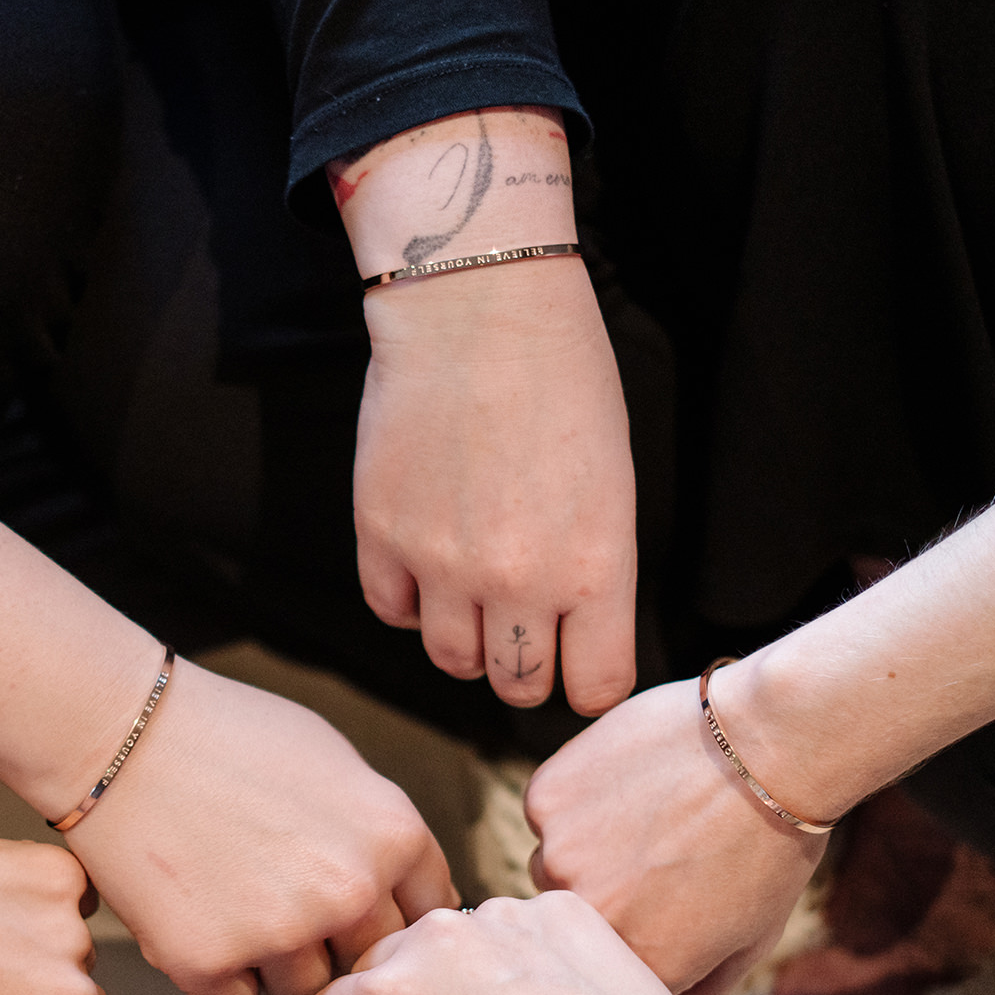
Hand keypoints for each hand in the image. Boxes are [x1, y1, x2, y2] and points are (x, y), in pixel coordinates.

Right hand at [64, 660, 458, 994]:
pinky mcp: (209, 962)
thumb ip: (379, 834)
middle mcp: (349, 891)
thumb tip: (404, 892)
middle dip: (333, 948)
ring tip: (232, 905)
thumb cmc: (226, 736)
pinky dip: (218, 976)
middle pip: (367, 965)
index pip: (424, 918)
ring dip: (275, 968)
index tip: (355, 914)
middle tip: (284, 911)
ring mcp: (280, 932)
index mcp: (394, 836)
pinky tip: (196, 918)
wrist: (120, 734)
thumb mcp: (336, 763)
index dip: (387, 918)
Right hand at [356, 251, 637, 712]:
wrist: (479, 309)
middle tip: (524, 627)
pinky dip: (409, 599)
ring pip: (451, 658)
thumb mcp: (613, 485)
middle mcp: (518, 580)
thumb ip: (592, 570)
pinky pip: (391, 611)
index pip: (594, 685)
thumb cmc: (563, 382)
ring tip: (472, 585)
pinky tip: (426, 557)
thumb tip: (569, 632)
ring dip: (465, 636)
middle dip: (525, 665)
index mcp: (594, 567)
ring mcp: (441, 562)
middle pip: (517, 685)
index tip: (581, 660)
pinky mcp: (381, 534)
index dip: (588, 678)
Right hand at [526, 673, 827, 994]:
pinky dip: (576, 796)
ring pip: (553, 862)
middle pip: (575, 916)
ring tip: (644, 811)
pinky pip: (547, 810)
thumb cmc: (773, 843)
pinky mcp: (546, 800)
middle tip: (655, 850)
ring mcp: (561, 858)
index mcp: (641, 964)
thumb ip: (704, 984)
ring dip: (584, 845)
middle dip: (606, 890)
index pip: (611, 967)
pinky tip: (628, 777)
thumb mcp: (756, 936)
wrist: (770, 745)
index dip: (637, 928)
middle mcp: (590, 921)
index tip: (663, 896)